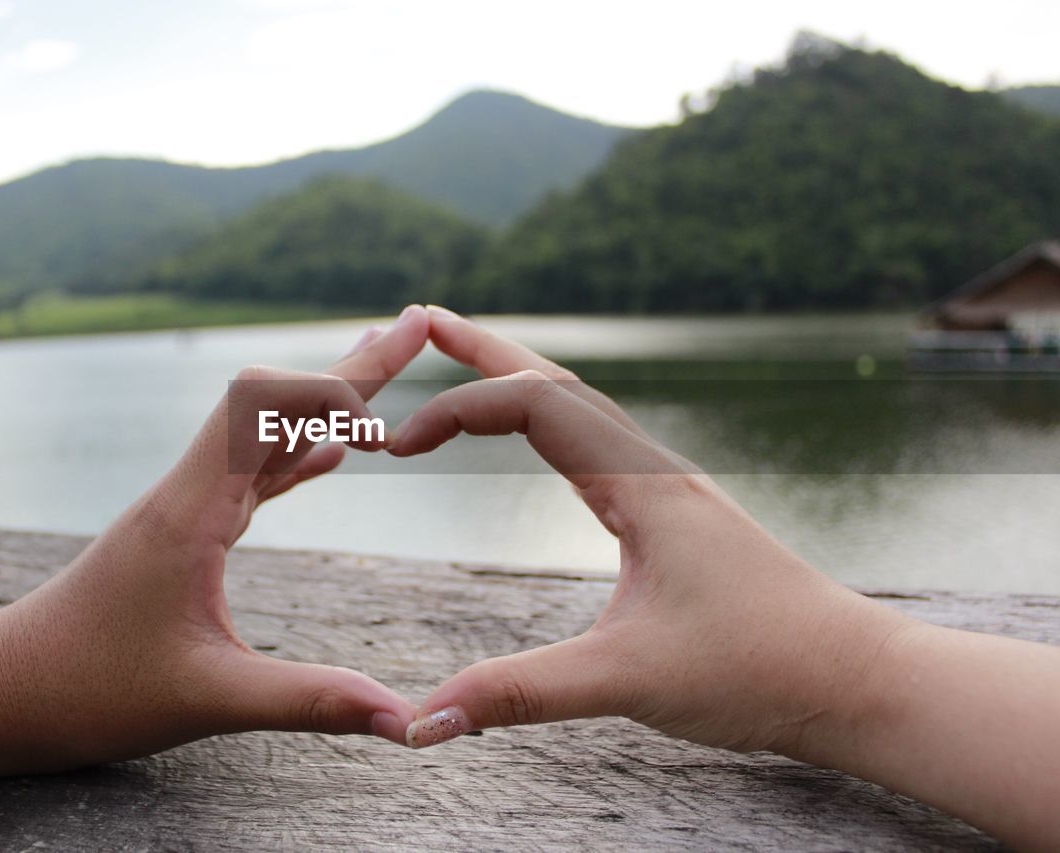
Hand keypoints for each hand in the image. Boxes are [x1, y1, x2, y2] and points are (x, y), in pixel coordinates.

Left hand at [0, 305, 429, 783]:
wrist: (3, 692)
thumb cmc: (89, 691)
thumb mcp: (208, 702)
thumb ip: (310, 702)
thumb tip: (405, 720)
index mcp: (191, 509)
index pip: (260, 402)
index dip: (329, 394)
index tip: (385, 437)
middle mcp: (189, 490)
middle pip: (274, 399)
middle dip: (349, 366)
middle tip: (414, 325)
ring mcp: (186, 506)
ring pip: (266, 431)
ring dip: (326, 403)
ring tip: (385, 375)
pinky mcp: (185, 530)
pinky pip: (252, 472)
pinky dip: (297, 453)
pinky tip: (331, 456)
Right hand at [390, 307, 1059, 848]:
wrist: (858, 681)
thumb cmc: (761, 669)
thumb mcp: (627, 681)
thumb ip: (520, 693)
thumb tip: (423, 721)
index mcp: (642, 484)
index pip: (535, 405)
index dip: (460, 408)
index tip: (400, 443)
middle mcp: (654, 469)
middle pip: (556, 382)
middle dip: (485, 350)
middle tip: (422, 320)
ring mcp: (667, 489)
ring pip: (581, 408)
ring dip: (518, 378)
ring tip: (466, 359)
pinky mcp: (674, 517)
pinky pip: (597, 445)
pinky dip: (549, 422)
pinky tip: (540, 439)